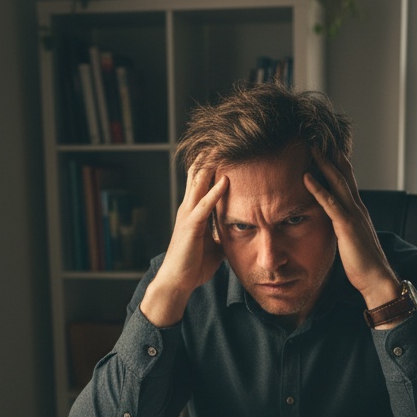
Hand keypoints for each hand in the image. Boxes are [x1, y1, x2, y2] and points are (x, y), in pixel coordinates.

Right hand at [140, 161, 226, 327]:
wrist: (178, 281)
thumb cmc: (195, 264)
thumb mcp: (215, 245)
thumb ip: (223, 232)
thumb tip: (238, 230)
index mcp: (195, 211)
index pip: (203, 181)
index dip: (213, 164)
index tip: (226, 148)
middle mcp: (189, 208)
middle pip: (199, 174)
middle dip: (210, 156)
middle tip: (224, 135)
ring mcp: (189, 215)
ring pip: (199, 184)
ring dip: (211, 166)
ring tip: (222, 147)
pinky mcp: (191, 226)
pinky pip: (204, 206)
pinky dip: (214, 192)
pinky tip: (225, 181)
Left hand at [303, 152, 401, 312]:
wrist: (376, 278)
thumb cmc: (363, 264)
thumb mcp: (352, 240)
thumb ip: (344, 227)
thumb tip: (334, 224)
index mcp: (358, 211)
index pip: (347, 181)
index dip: (338, 164)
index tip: (326, 148)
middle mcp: (357, 208)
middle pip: (344, 174)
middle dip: (331, 155)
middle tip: (318, 137)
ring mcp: (353, 215)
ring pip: (338, 182)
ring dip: (324, 163)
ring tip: (311, 147)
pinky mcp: (346, 226)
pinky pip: (330, 203)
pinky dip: (318, 188)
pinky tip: (306, 176)